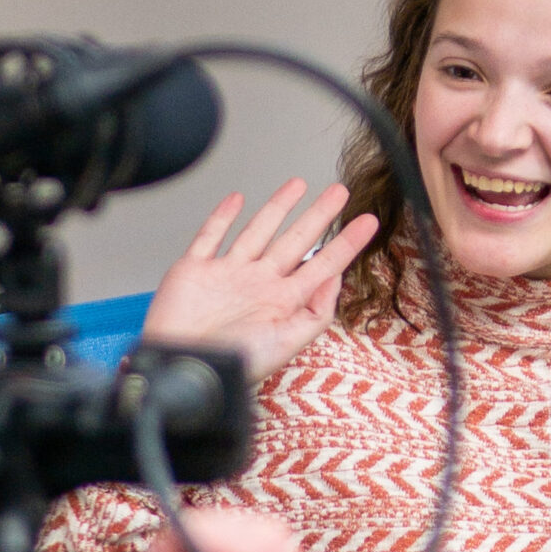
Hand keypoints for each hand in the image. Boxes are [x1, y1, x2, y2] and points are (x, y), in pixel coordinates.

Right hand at [141, 182, 377, 383]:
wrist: (183, 366)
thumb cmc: (232, 363)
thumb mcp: (287, 343)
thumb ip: (316, 312)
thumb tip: (335, 278)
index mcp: (281, 302)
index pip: (322, 265)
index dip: (346, 243)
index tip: (367, 223)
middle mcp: (257, 284)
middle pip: (295, 240)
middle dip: (319, 215)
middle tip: (340, 192)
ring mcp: (227, 274)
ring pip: (258, 230)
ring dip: (277, 207)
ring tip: (297, 185)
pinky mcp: (195, 269)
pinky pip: (211, 236)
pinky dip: (221, 216)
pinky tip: (235, 200)